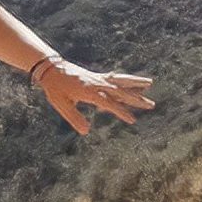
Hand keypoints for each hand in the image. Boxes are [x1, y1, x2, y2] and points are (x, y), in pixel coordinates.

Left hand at [36, 60, 154, 135]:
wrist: (50, 68)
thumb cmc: (55, 88)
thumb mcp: (61, 104)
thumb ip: (74, 118)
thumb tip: (86, 132)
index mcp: (90, 91)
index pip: (110, 103)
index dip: (121, 112)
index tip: (133, 120)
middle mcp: (97, 83)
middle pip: (121, 91)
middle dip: (136, 99)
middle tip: (152, 105)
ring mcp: (98, 78)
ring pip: (121, 80)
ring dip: (135, 83)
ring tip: (150, 82)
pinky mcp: (97, 76)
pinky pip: (115, 78)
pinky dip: (126, 80)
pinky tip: (134, 82)